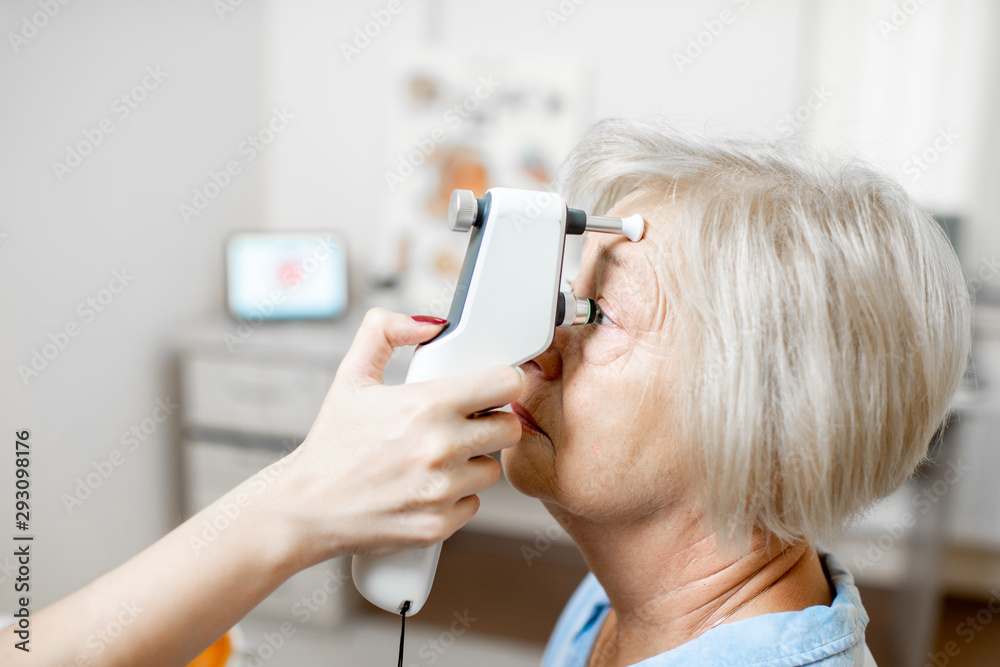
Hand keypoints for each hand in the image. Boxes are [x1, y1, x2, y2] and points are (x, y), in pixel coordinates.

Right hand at [268, 308, 523, 565]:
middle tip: (464, 424)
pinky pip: (473, 503)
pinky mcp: (439, 524)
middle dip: (492, 423)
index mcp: (426, 405)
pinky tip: (427, 487)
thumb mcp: (351, 376)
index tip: (493, 388)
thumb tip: (430, 325)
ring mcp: (441, 490)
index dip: (504, 382)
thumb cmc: (332, 445)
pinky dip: (455, 497)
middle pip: (509, 428)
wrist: (306, 509)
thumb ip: (385, 332)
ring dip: (472, 462)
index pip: (506, 383)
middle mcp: (440, 447)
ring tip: (438, 458)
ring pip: (492, 469)